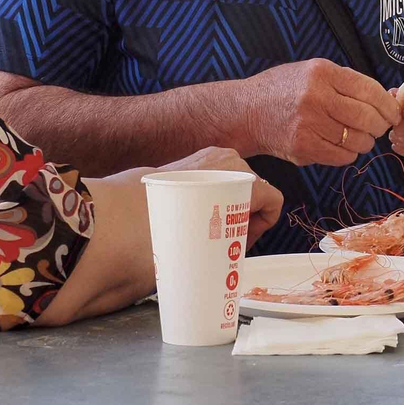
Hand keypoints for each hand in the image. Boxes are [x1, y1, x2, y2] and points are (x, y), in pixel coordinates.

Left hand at [162, 146, 283, 247]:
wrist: (131, 212)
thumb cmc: (174, 227)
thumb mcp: (219, 238)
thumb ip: (236, 235)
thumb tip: (236, 248)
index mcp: (246, 181)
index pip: (272, 200)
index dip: (260, 226)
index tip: (242, 240)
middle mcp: (233, 163)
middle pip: (253, 191)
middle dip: (242, 214)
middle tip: (225, 237)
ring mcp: (215, 156)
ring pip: (235, 184)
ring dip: (227, 203)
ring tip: (208, 225)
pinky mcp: (197, 156)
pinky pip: (217, 175)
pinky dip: (212, 192)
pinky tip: (197, 210)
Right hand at [245, 59, 399, 167]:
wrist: (246, 111)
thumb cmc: (283, 90)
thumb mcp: (313, 71)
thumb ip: (348, 82)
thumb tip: (390, 98)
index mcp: (322, 72)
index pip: (370, 90)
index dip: (388, 105)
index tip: (394, 113)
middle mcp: (316, 96)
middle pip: (368, 117)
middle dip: (380, 126)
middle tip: (379, 127)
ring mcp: (309, 123)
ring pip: (358, 140)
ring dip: (364, 142)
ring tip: (356, 136)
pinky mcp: (303, 146)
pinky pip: (342, 156)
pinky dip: (348, 154)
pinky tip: (341, 146)